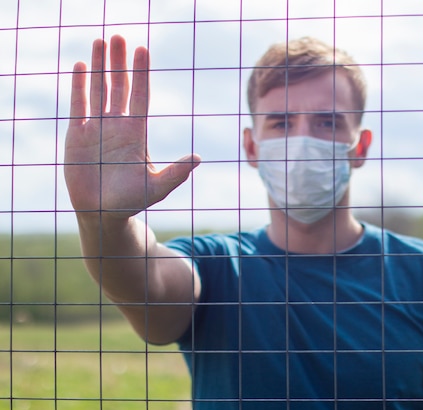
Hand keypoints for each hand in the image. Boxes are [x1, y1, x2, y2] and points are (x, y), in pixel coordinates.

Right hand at [64, 35, 199, 218]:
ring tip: (100, 42)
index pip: (141, 96)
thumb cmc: (132, 200)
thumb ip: (176, 173)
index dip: (141, 73)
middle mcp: (118, 125)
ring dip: (99, 67)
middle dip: (119, 62)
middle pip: (119, 86)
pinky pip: (78, 105)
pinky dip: (79, 86)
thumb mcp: (157, 187)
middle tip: (119, 36)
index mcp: (137, 133)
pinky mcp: (77, 135)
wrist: (103, 212)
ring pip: (98, 90)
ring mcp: (97, 127)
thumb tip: (197, 159)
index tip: (142, 50)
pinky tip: (81, 66)